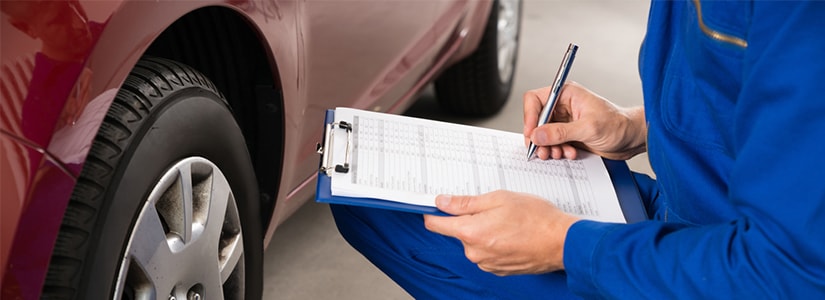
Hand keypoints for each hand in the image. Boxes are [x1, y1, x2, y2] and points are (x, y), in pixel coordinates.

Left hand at [423, 191, 578, 275]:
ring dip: (483, 230)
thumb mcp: (499, 198)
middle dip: (469, 218)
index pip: (436, 224)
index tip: (435, 204)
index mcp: (471, 232)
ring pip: (474, 242)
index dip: (433, 211)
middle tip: (492, 208)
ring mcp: (486, 264)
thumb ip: (466, 202)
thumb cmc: (536, 218)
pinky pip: (487, 252)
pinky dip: (494, 242)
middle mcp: (474, 252)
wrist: (562, 242)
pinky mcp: (498, 270)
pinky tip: (512, 234)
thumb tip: (442, 202)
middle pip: (458, 232)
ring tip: (508, 221)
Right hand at [523, 82, 646, 159]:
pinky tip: (568, 154)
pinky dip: (556, 151)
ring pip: (542, 134)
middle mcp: (563, 107)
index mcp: (566, 94)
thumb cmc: (618, 125)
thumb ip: (561, 132)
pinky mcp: (567, 135)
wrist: (632, 139)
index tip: (532, 133)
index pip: (535, 99)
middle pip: (536, 120)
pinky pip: (552, 144)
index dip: (529, 116)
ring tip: (557, 154)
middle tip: (542, 150)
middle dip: (538, 137)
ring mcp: (564, 122)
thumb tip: (537, 135)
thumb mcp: (588, 128)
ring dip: (547, 147)